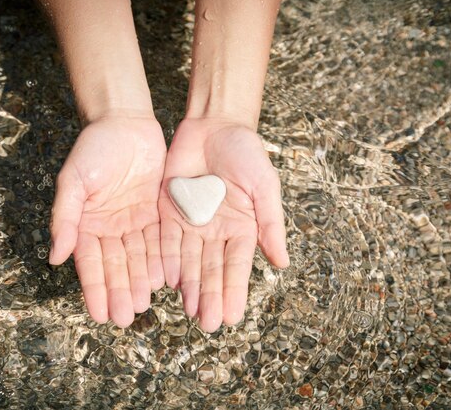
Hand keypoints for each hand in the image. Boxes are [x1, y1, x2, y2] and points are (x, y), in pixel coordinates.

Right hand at [49, 116, 165, 326]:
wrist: (125, 122)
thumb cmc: (93, 148)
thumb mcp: (73, 181)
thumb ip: (64, 217)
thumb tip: (55, 257)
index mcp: (86, 224)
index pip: (90, 264)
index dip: (94, 289)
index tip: (98, 315)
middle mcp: (110, 228)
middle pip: (116, 266)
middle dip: (120, 292)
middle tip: (125, 318)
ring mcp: (134, 222)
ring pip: (138, 258)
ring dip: (140, 281)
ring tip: (144, 304)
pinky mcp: (156, 213)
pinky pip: (159, 241)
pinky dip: (160, 260)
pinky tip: (164, 279)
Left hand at [159, 118, 288, 331]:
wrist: (215, 125)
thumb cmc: (246, 153)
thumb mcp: (264, 186)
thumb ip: (270, 223)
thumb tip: (282, 263)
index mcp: (242, 228)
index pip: (237, 266)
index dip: (234, 291)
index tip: (232, 316)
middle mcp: (216, 232)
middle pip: (212, 269)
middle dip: (210, 296)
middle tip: (207, 324)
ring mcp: (192, 223)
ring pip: (189, 261)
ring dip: (190, 286)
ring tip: (189, 311)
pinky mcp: (169, 211)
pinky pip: (168, 240)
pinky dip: (168, 260)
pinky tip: (169, 281)